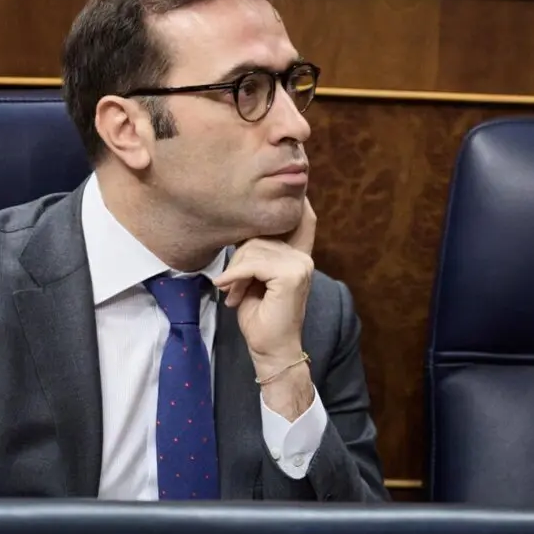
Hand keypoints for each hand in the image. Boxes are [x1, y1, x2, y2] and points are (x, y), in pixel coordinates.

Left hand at [213, 199, 316, 418]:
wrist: (271, 350)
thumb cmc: (260, 317)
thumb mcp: (255, 278)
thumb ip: (256, 254)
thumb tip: (243, 230)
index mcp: (298, 256)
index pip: (303, 218)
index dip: (297, 200)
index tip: (293, 183)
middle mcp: (304, 257)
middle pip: (260, 235)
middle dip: (238, 259)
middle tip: (231, 286)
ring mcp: (300, 265)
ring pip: (253, 249)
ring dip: (235, 272)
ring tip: (233, 293)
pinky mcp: (292, 275)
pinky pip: (252, 263)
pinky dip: (235, 276)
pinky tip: (229, 290)